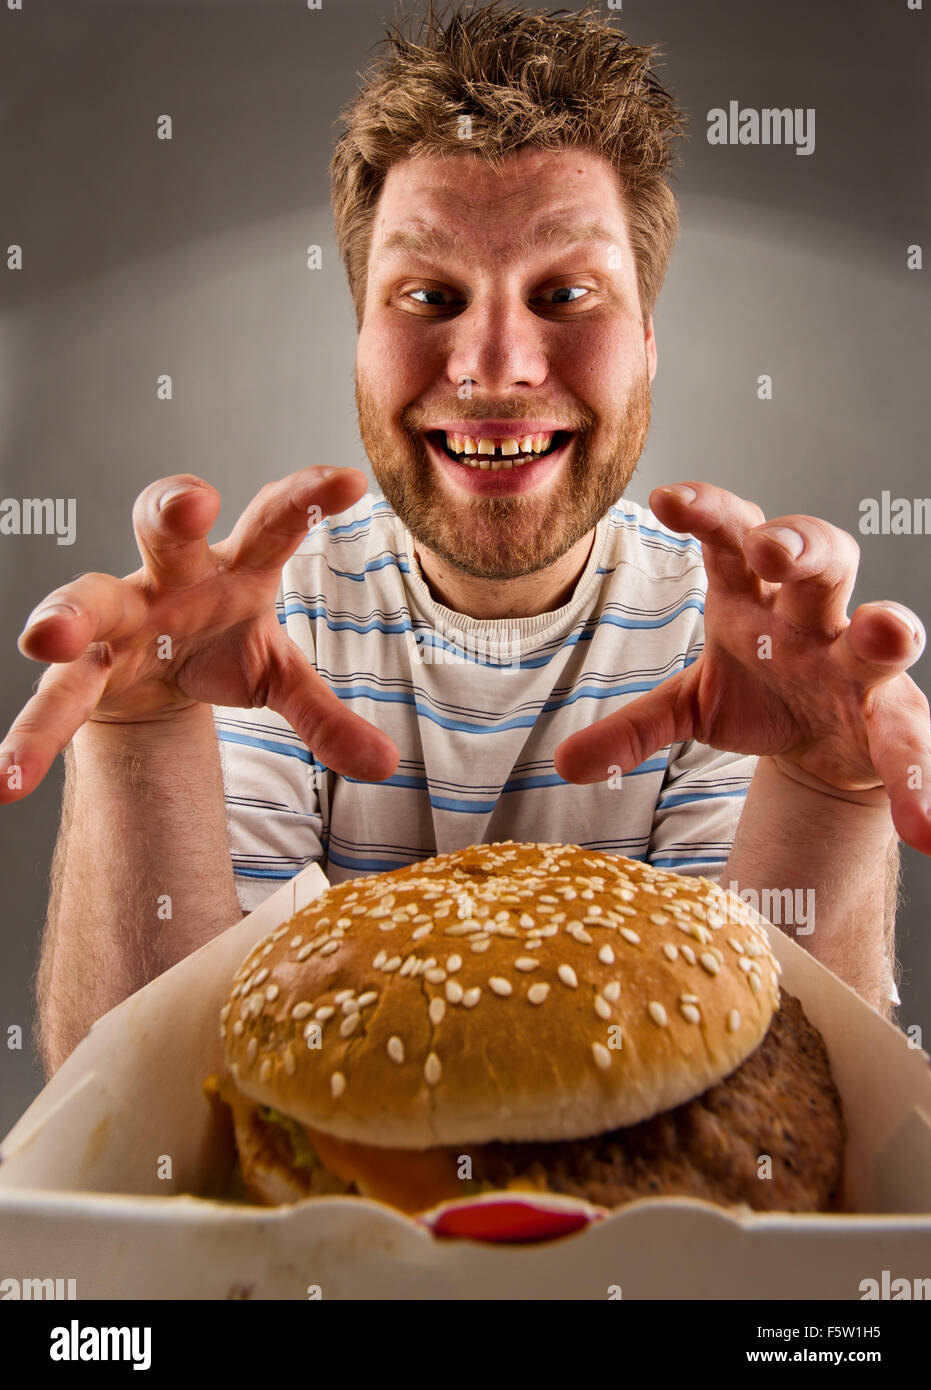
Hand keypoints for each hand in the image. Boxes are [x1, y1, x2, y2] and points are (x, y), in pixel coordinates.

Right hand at [2, 468, 399, 800]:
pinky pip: (54, 696)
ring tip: (47, 638)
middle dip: (172, 507)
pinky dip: (31, 736)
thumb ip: (324, 714)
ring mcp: (120, 616)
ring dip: (68, 612)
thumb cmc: (222, 646)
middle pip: (164, 527)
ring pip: (89, 599)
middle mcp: (171, 577)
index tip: (349, 481)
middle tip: (190, 496)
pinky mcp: (83, 665)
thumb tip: (386, 764)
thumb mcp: (277, 674)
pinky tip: (6, 777)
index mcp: (234, 566)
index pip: (273, 521)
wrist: (156, 672)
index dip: (306, 497)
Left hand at [554, 482, 930, 853]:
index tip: (666, 499)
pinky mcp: (890, 719)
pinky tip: (923, 826)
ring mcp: (855, 667)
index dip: (707, 512)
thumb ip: (633, 727)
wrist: (820, 744)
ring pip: (878, 630)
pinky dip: (920, 780)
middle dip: (800, 545)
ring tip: (886, 631)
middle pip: (819, 558)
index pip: (730, 539)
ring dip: (884, 627)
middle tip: (773, 551)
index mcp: (751, 601)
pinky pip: (909, 743)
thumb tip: (566, 763)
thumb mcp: (689, 706)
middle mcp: (809, 620)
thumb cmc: (757, 695)